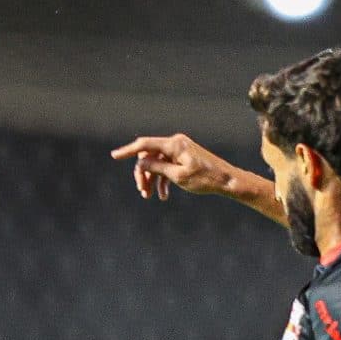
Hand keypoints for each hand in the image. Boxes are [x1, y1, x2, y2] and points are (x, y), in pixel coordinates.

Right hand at [110, 133, 245, 200]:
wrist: (226, 180)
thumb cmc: (204, 178)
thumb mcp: (177, 176)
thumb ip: (157, 167)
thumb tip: (140, 162)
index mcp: (174, 144)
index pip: (145, 145)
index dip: (128, 151)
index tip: (114, 156)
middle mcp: (175, 143)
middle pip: (149, 156)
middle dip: (142, 174)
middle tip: (141, 191)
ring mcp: (179, 150)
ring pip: (156, 163)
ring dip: (151, 179)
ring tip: (149, 196)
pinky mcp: (183, 158)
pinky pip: (166, 167)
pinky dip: (162, 180)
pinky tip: (163, 196)